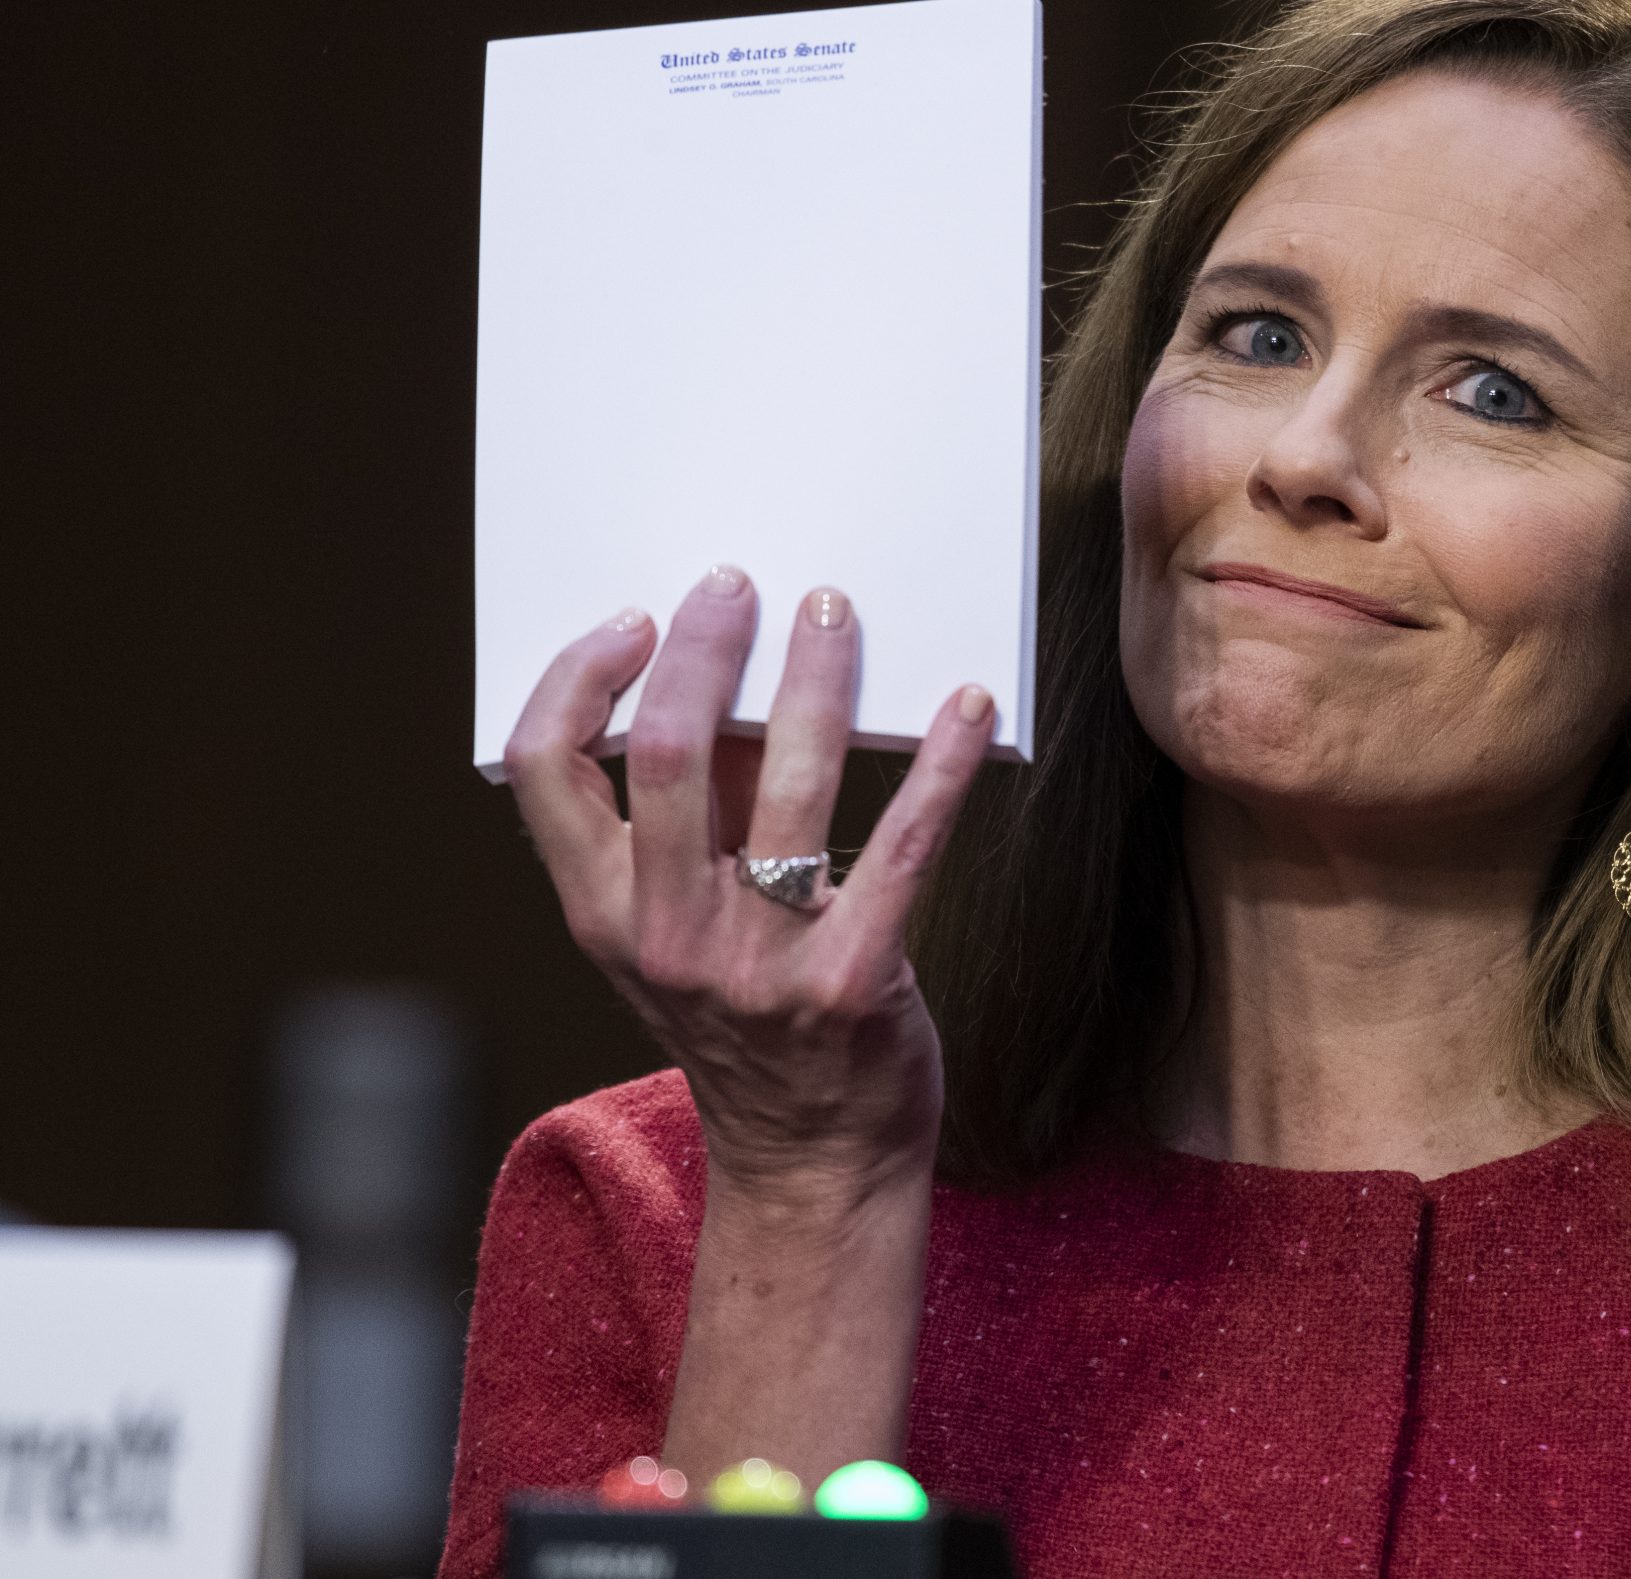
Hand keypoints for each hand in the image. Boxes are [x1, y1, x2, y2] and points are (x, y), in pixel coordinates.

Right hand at [503, 565, 994, 1207]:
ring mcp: (759, 963)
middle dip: (704, 650)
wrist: (814, 1163)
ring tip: (835, 614)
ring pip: (783, 784)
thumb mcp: (681, 933)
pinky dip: (939, 763)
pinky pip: (903, 846)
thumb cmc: (749, 1024)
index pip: (544, 769)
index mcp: (604, 913)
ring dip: (815, 680)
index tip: (635, 618)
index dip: (580, 677)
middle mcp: (667, 936)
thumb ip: (690, 822)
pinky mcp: (855, 981)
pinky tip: (967, 706)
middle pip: (666, 753)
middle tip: (742, 586)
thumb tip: (718, 681)